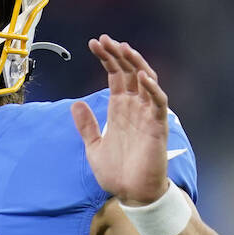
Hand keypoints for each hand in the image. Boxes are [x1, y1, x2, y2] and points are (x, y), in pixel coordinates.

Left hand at [70, 34, 168, 205]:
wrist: (132, 194)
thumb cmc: (117, 172)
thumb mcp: (93, 146)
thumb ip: (86, 125)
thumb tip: (75, 103)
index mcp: (119, 109)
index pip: (115, 76)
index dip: (106, 59)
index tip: (93, 44)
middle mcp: (134, 108)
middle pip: (128, 73)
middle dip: (118, 55)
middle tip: (104, 39)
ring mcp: (147, 115)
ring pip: (146, 82)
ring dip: (136, 64)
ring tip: (124, 49)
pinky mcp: (157, 127)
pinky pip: (158, 103)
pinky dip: (152, 88)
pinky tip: (142, 76)